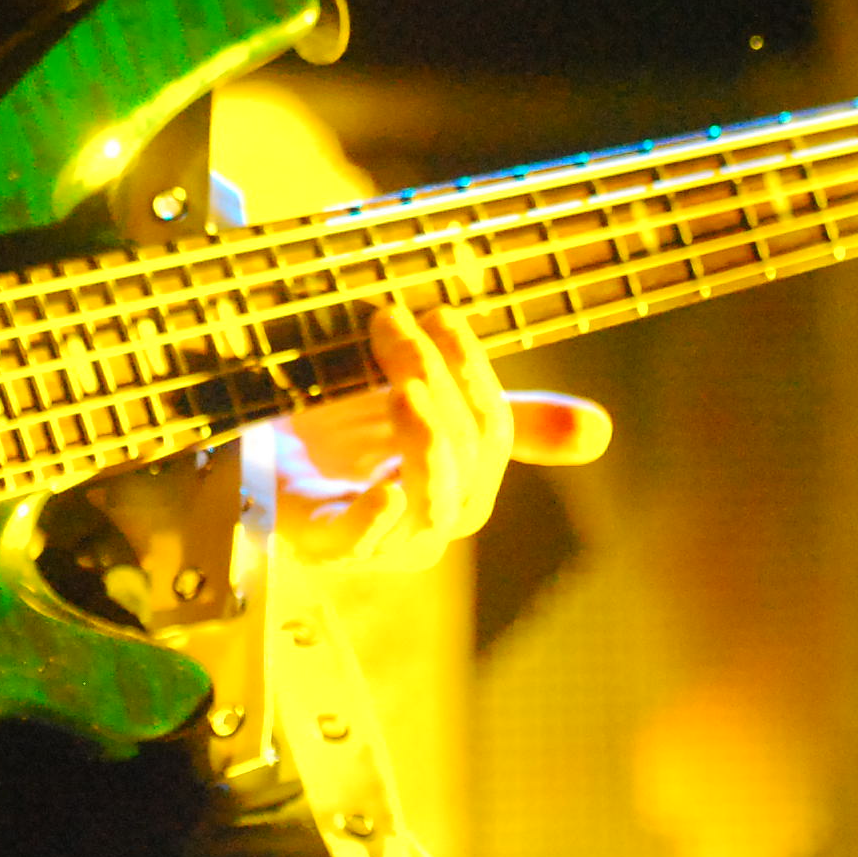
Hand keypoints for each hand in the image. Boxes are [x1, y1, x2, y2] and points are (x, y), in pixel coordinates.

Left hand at [269, 302, 611, 575]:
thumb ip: (500, 409)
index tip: (439, 311)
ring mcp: (380, 541)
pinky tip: (385, 488)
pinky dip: (375, 520)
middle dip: (436, 381)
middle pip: (465, 458)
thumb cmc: (344, 436)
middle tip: (390, 321)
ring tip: (403, 388)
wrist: (254, 457)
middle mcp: (432, 521)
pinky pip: (359, 545)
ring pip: (431, 505)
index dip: (474, 371)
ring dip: (425, 441)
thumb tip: (603, 431)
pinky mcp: (321, 544)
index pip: (494, 431)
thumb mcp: (425, 405)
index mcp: (463, 485)